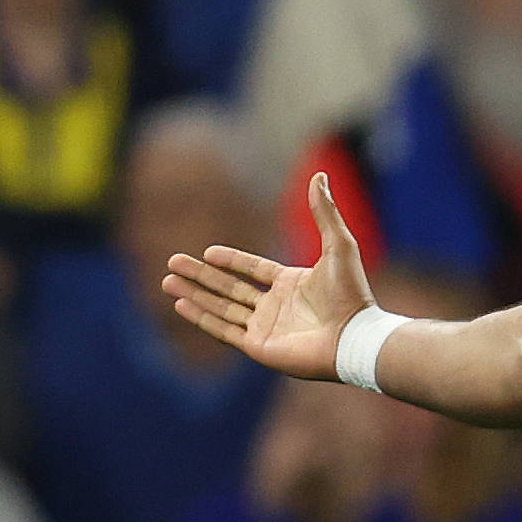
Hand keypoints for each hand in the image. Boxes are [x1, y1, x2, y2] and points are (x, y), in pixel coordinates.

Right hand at [164, 172, 375, 379]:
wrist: (353, 336)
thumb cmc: (349, 293)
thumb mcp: (338, 244)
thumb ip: (324, 212)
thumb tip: (320, 175)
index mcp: (292, 284)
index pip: (253, 270)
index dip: (231, 261)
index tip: (207, 252)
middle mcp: (276, 307)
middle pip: (230, 288)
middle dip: (200, 276)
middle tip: (172, 262)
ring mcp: (266, 328)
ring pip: (221, 308)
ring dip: (194, 295)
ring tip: (167, 282)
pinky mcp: (259, 346)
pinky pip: (224, 330)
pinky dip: (201, 317)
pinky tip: (181, 304)